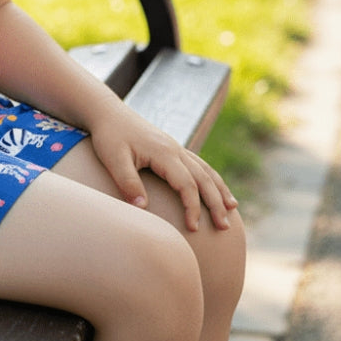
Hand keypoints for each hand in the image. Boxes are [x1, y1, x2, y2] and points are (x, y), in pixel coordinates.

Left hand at [88, 103, 237, 231]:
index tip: (193, 228)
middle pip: (203, 177)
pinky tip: (215, 188)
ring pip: (204, 169)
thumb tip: (142, 208)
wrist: (108, 112)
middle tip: (225, 227)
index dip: (192, 207)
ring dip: (219, 189)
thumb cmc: (109, 135)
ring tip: (232, 209)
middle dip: (216, 202)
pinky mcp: (171, 147)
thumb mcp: (113, 159)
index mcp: (163, 152)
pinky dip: (210, 177)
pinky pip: (197, 163)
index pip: (186, 184)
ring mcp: (175, 146)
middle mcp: (174, 148)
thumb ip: (127, 182)